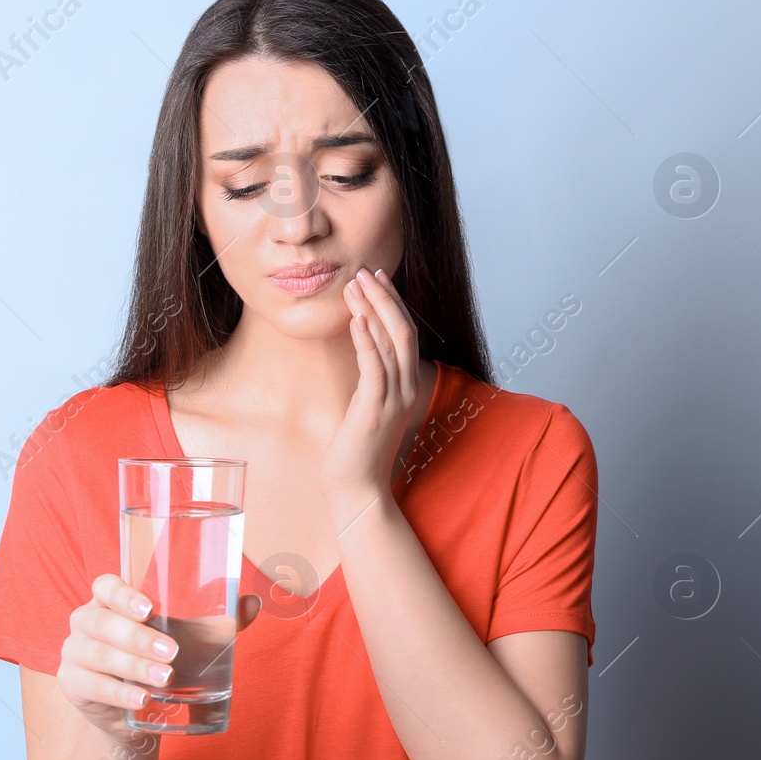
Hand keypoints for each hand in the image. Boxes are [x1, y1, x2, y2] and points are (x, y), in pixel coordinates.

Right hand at [58, 573, 261, 742]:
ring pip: (97, 654)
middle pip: (102, 621)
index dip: (123, 594)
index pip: (105, 585)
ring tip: (165, 679)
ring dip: (133, 666)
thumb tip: (253, 603)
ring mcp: (75, 652)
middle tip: (173, 653)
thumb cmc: (161, 661)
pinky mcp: (72, 684)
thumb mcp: (190, 641)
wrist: (137, 712)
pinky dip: (119, 694)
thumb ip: (220, 623)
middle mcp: (86, 621)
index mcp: (110, 601)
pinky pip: (92, 686)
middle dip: (137, 637)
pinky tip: (142, 700)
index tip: (150, 608)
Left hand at [318, 266, 421, 501]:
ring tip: (354, 285)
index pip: (405, 333)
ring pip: (390, 344)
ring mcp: (393, 400)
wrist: (358, 487)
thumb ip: (371, 380)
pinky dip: (367, 342)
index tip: (377, 277)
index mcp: (406, 385)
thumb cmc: (358, 449)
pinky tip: (357, 320)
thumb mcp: (367, 406)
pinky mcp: (374, 411)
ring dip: (372, 310)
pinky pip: (374, 369)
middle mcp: (405, 389)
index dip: (393, 302)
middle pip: (403, 330)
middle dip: (384, 297)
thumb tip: (362, 353)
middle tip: (365, 271)